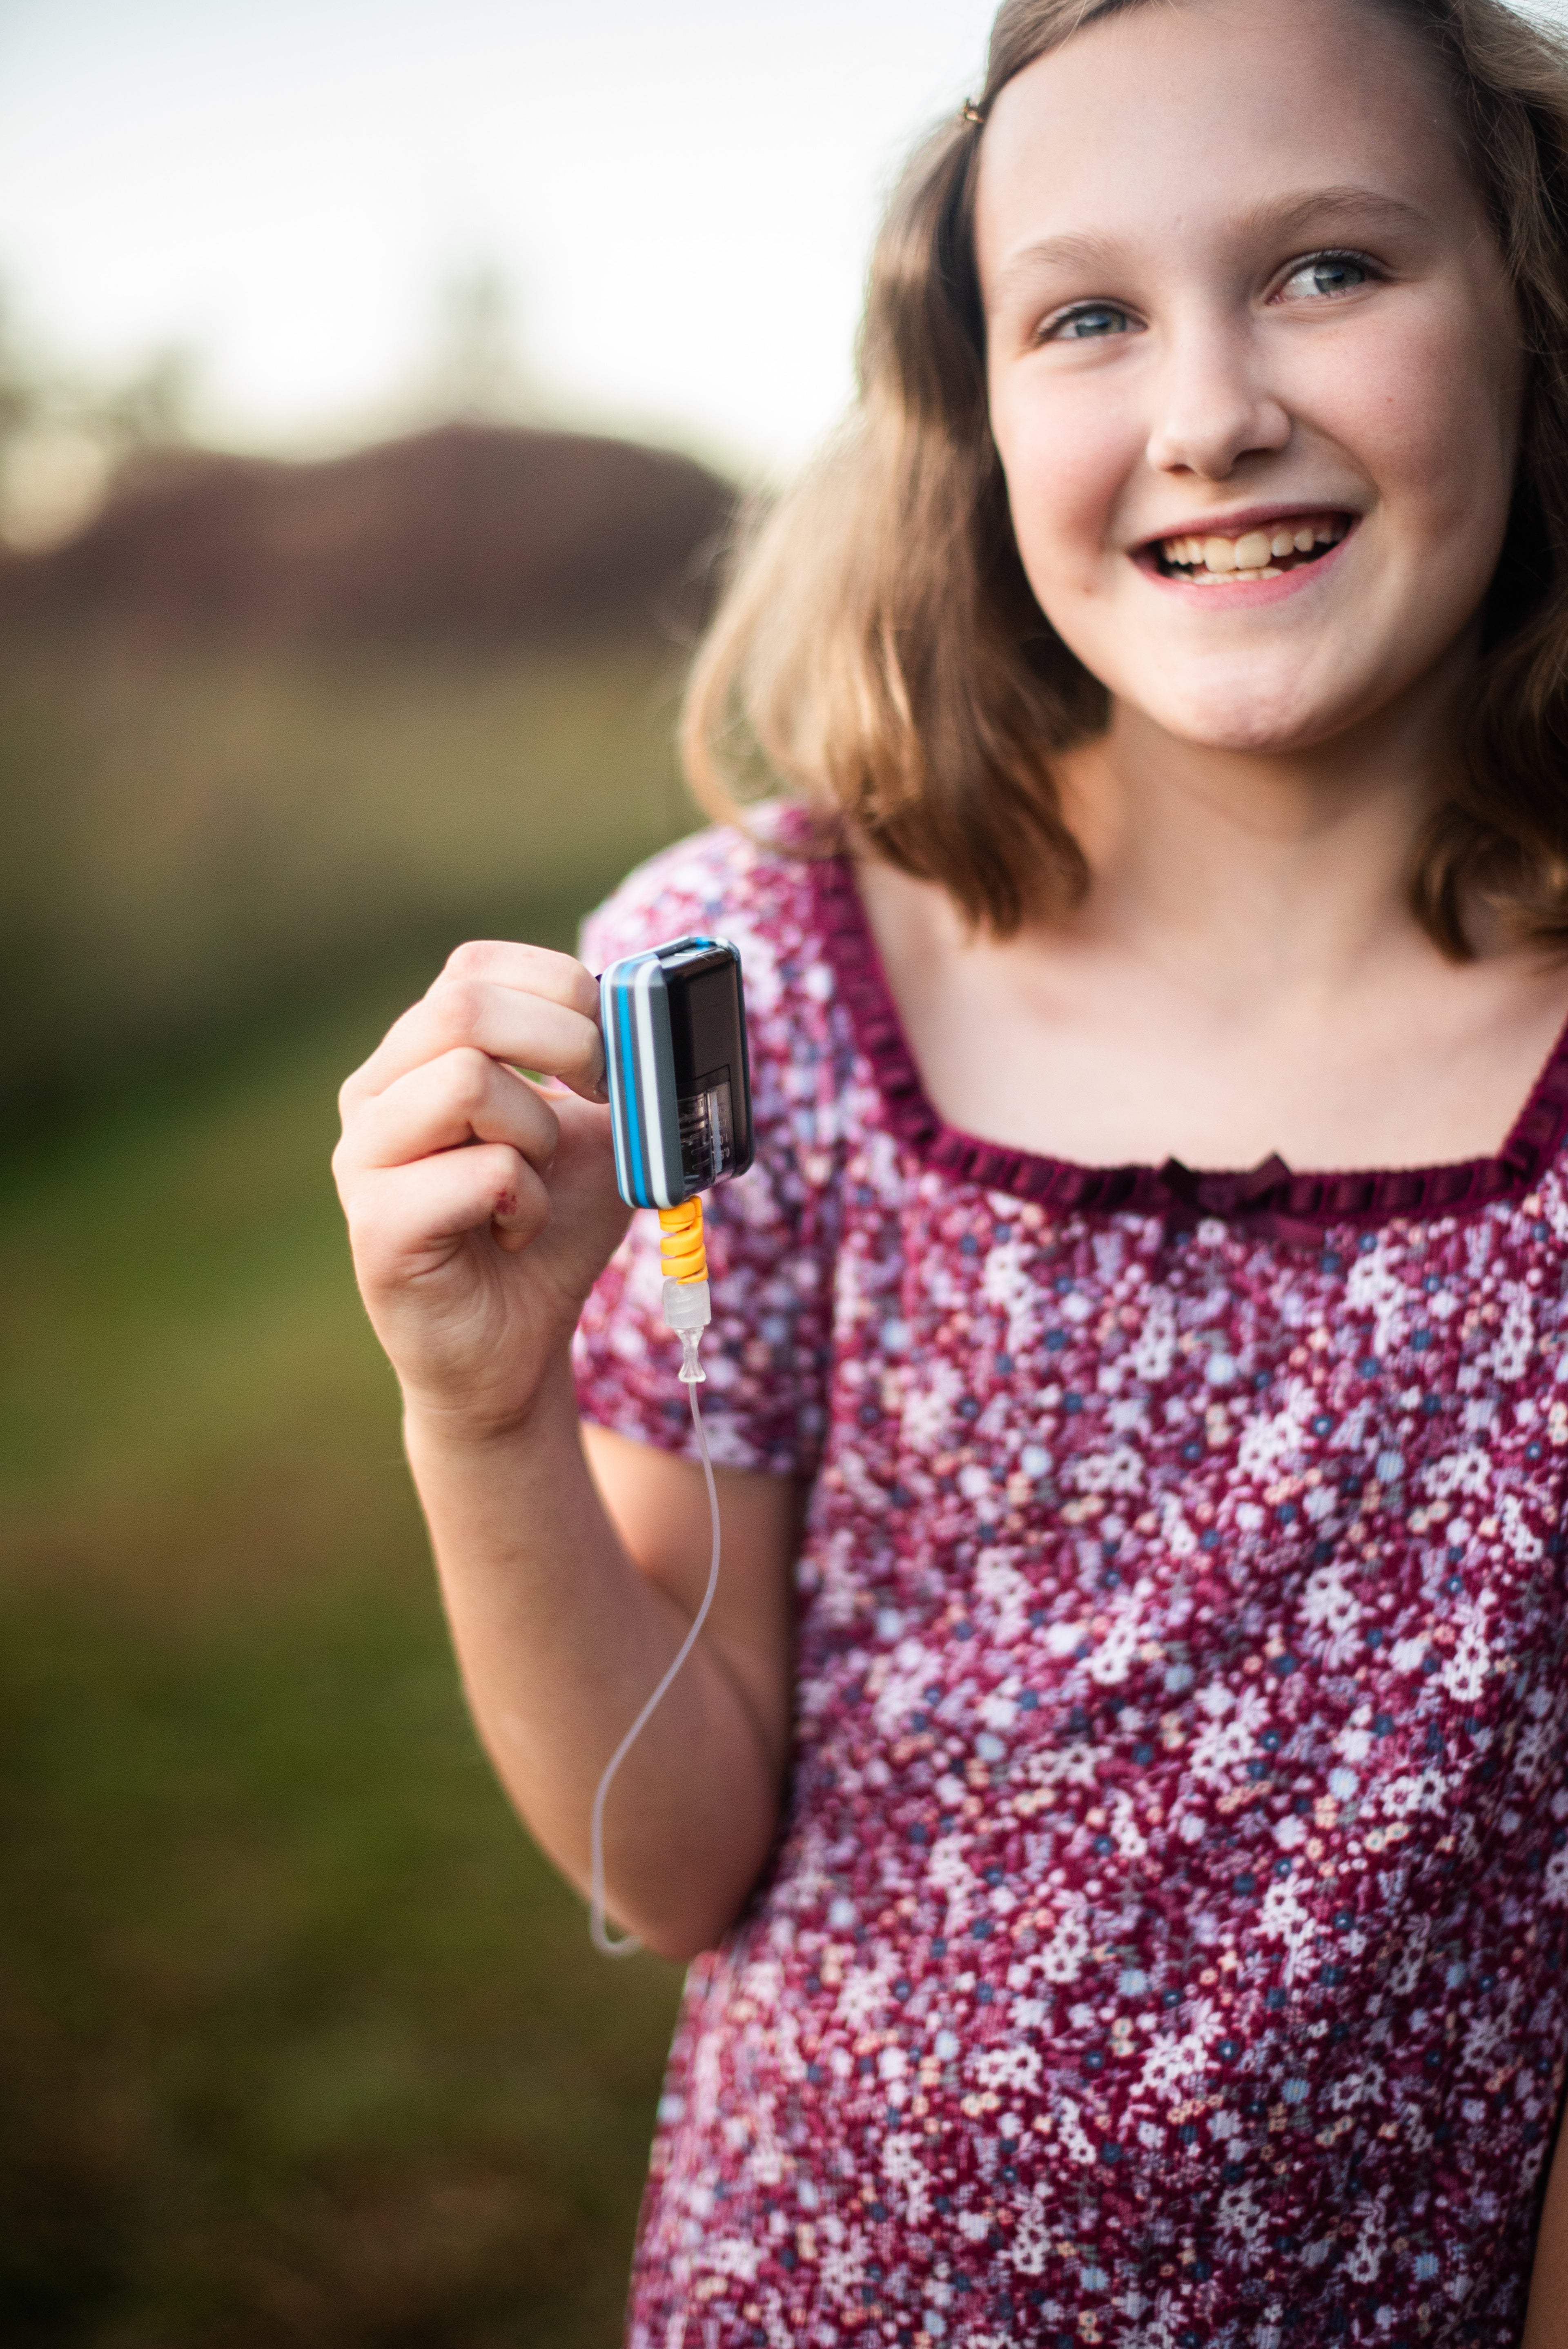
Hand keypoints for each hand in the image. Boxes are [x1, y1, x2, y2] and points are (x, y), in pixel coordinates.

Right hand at [332, 940, 630, 1435]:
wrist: (512, 1348)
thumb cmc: (548, 1232)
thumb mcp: (596, 1137)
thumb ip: (612, 1076)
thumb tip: (646, 1024)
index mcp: (418, 1055)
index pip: (474, 967)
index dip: (558, 991)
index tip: (604, 1054)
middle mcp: (375, 1093)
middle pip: (463, 1004)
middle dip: (564, 1044)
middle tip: (597, 1101)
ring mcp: (364, 1158)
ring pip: (465, 1078)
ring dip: (537, 1133)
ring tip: (532, 1187)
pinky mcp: (377, 1225)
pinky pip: (480, 1171)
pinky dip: (525, 1203)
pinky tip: (511, 1234)